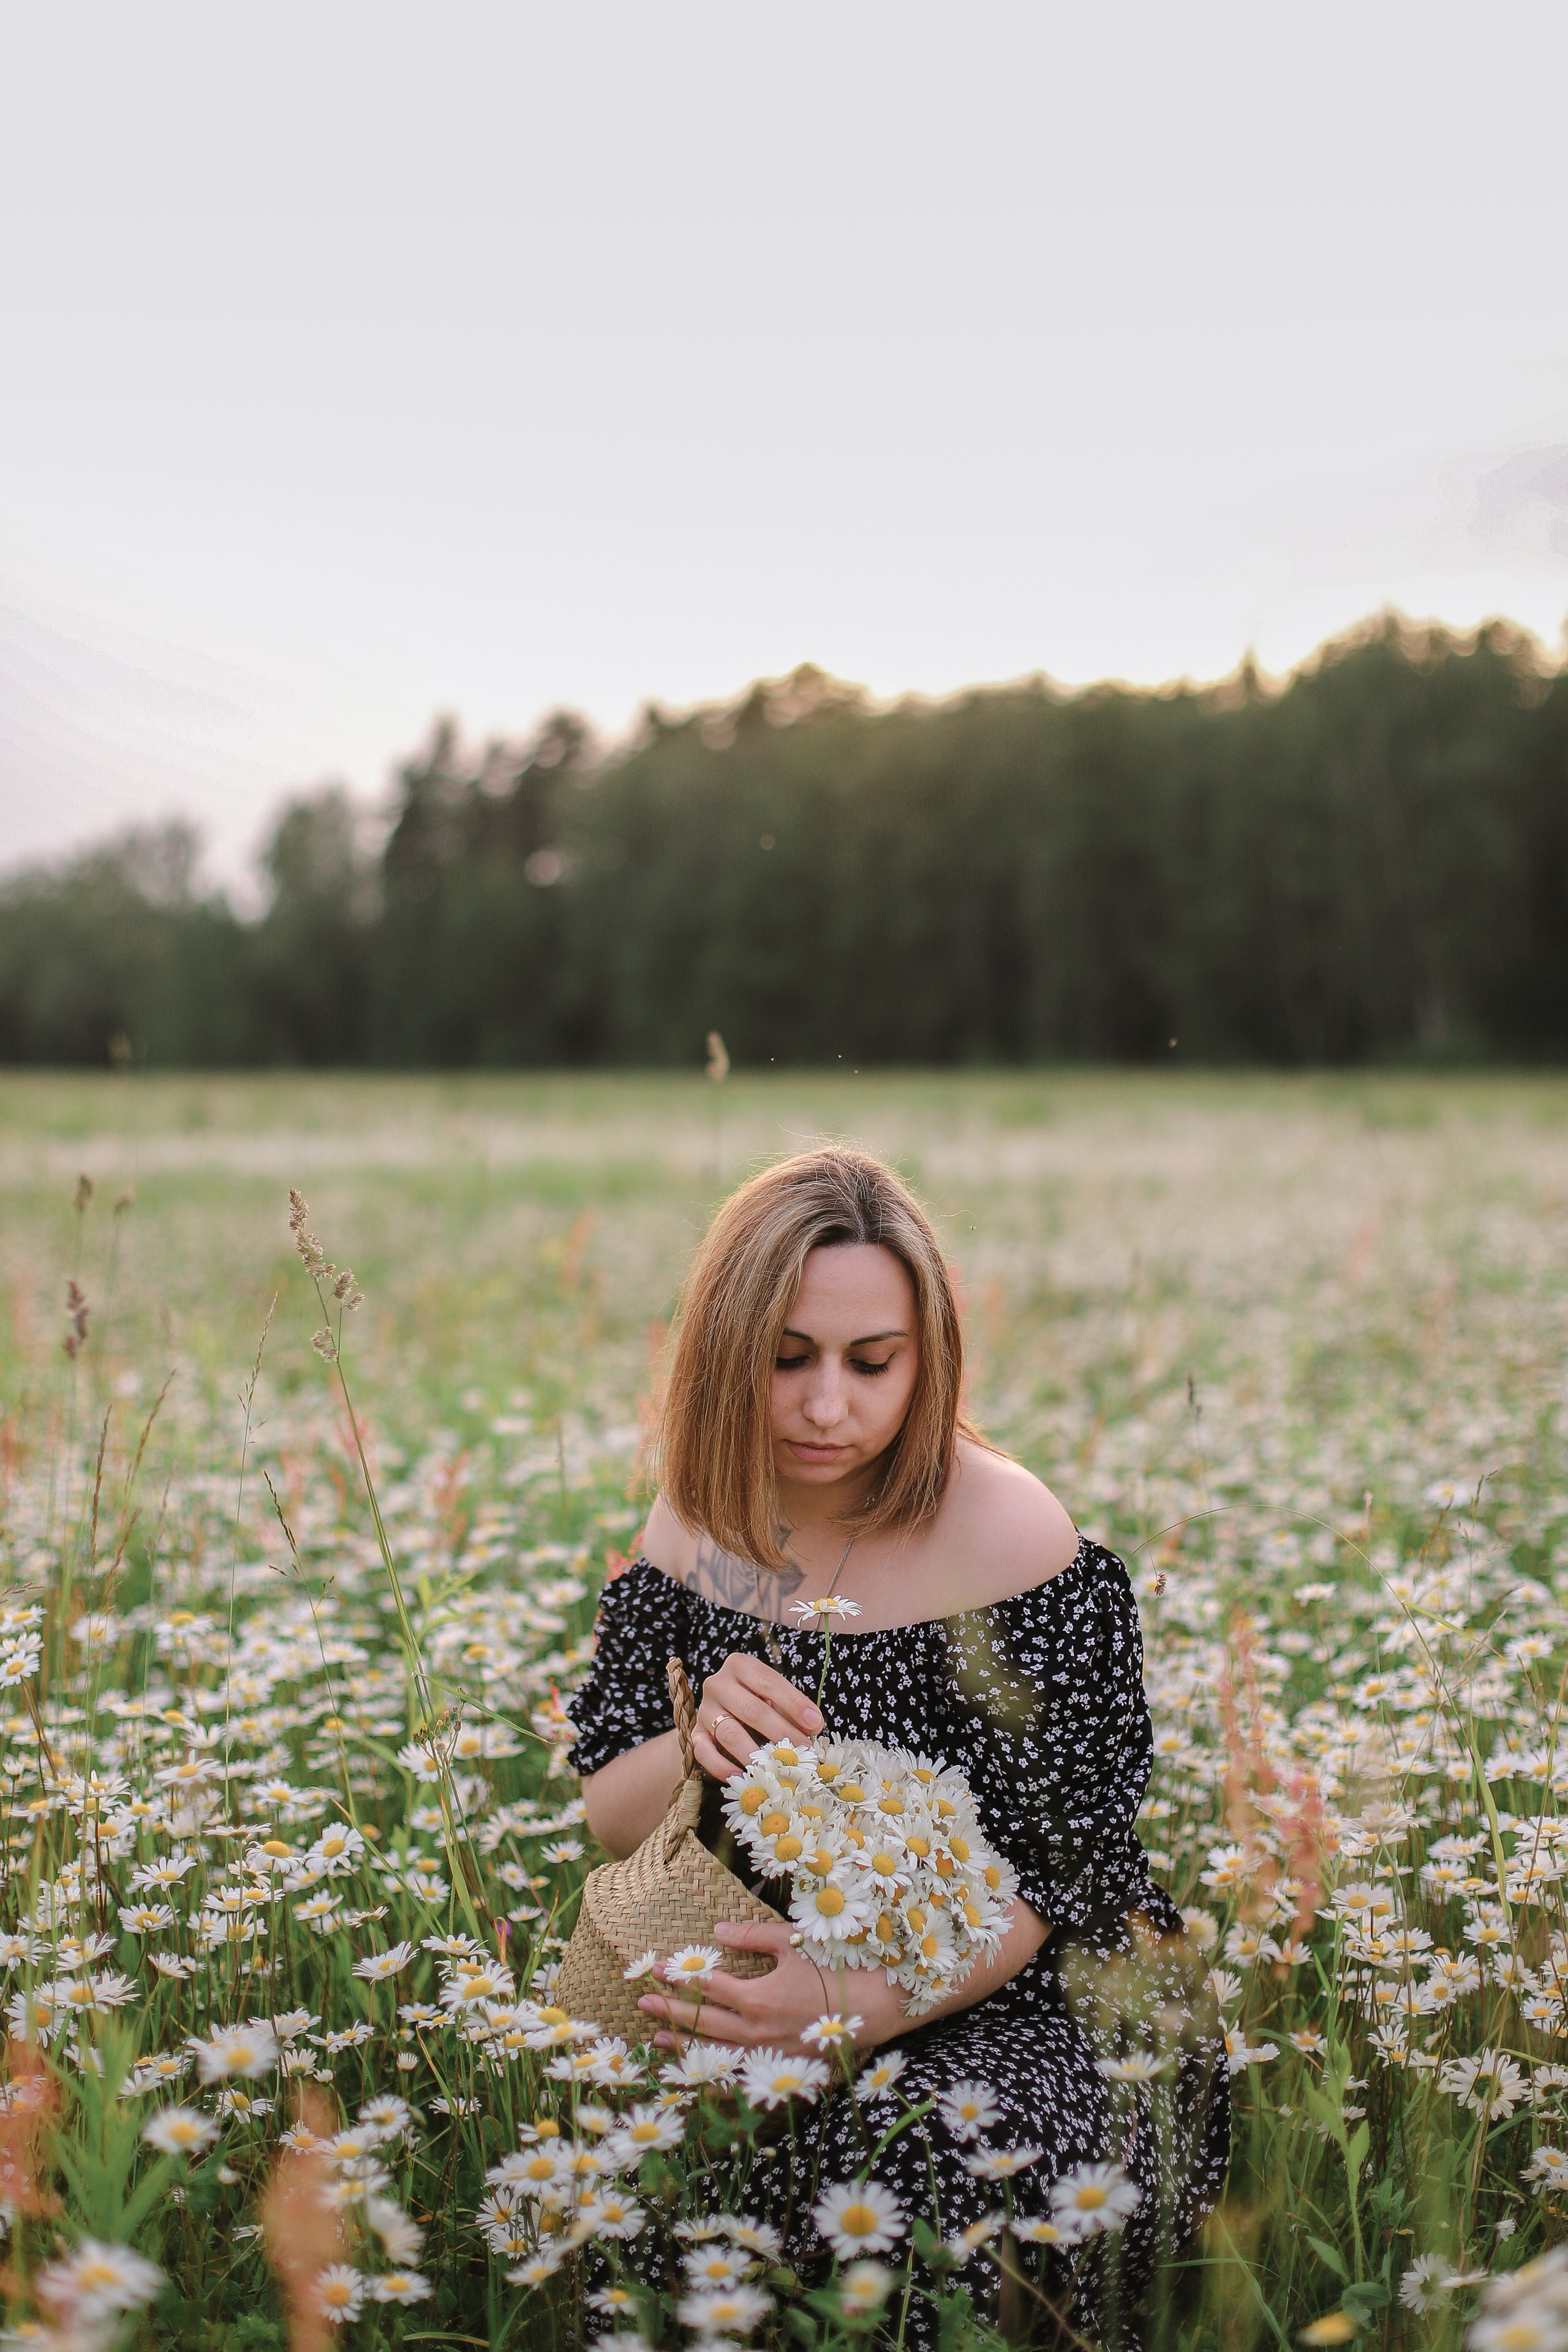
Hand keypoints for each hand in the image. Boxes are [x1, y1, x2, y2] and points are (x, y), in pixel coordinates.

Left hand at [637, 1920, 902, 2051]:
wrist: (874, 2007)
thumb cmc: (832, 1967)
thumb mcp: (791, 1943)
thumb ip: (751, 1937)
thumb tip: (718, 1931)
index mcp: (757, 1998)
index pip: (706, 1987)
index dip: (679, 1977)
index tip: (656, 1969)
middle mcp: (756, 2032)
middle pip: (703, 2022)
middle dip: (671, 2011)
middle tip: (643, 2003)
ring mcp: (767, 2056)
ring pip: (716, 2053)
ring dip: (685, 2044)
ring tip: (658, 2037)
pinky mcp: (780, 2070)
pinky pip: (740, 2077)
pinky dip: (715, 2075)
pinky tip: (699, 2071)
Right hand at [691, 1653, 821, 1781]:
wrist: (722, 1711)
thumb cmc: (757, 1701)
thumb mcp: (774, 1697)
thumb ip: (791, 1709)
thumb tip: (813, 1728)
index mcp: (740, 1665)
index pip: (768, 1682)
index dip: (794, 1703)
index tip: (815, 1723)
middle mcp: (718, 1683)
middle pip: (751, 1709)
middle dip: (780, 1731)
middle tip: (801, 1751)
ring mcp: (704, 1709)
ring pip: (729, 1732)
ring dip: (755, 1753)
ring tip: (775, 1767)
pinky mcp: (694, 1734)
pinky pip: (704, 1752)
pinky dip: (722, 1767)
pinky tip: (742, 1776)